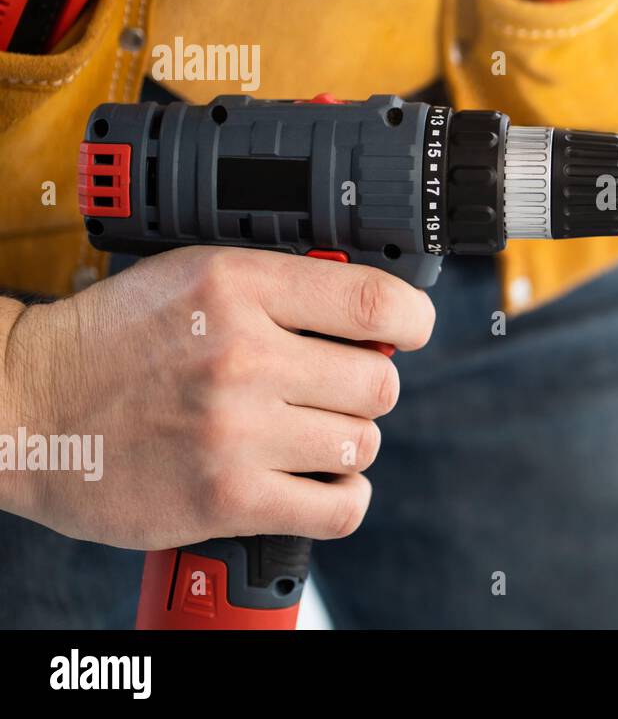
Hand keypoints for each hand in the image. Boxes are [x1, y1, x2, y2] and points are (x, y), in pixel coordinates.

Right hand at [0, 246, 434, 548]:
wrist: (22, 406)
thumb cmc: (111, 340)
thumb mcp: (195, 276)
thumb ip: (281, 288)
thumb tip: (370, 316)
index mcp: (239, 284)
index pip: (374, 300)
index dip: (412, 320)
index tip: (409, 332)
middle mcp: (243, 354)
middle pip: (378, 382)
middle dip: (365, 390)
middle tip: (331, 393)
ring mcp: (235, 430)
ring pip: (361, 443)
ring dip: (348, 444)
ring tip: (309, 438)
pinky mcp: (225, 496)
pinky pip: (337, 508)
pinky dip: (343, 499)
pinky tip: (320, 484)